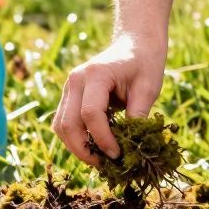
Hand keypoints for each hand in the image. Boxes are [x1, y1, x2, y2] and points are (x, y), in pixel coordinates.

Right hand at [51, 32, 166, 165]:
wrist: (134, 44)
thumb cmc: (144, 64)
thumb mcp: (148, 89)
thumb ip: (136, 116)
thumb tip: (130, 147)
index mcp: (96, 74)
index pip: (91, 114)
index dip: (102, 139)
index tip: (118, 154)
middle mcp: (76, 79)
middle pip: (68, 123)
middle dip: (84, 149)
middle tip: (105, 164)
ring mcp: (69, 86)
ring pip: (60, 125)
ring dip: (76, 146)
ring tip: (99, 158)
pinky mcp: (70, 94)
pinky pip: (64, 121)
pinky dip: (74, 137)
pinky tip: (94, 146)